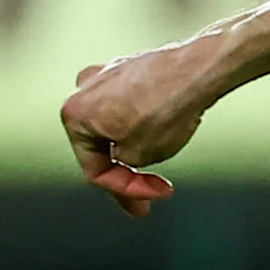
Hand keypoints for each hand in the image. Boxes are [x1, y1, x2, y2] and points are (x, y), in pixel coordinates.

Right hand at [58, 39, 224, 215]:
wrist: (196, 70)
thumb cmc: (165, 109)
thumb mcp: (139, 157)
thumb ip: (123, 165)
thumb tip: (126, 158)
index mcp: (73, 115)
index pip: (95, 170)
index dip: (124, 191)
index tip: (149, 200)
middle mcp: (82, 90)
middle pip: (103, 146)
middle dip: (129, 171)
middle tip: (154, 193)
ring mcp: (106, 76)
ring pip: (118, 126)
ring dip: (139, 146)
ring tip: (167, 149)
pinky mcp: (130, 69)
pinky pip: (133, 107)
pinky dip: (147, 123)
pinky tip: (170, 126)